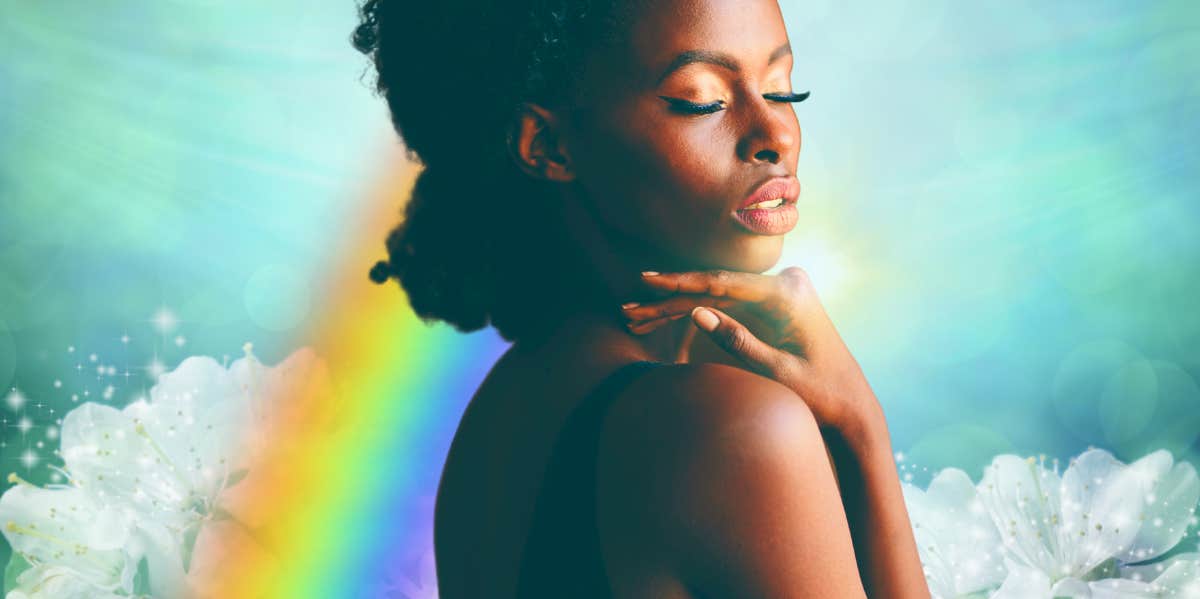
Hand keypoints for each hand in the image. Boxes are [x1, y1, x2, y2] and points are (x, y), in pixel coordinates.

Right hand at [623, 266, 881, 434]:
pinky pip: (729, 305)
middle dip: (669, 298)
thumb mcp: (778, 373)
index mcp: (788, 294)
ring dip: (677, 307)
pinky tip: (666, 317)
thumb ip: (739, 341)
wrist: (854, 405)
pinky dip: (698, 313)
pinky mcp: (774, 304)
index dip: (679, 283)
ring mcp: (780, 292)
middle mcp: (786, 284)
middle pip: (715, 287)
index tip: (647, 281)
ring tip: (636, 315)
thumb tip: (695, 314)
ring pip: (717, 296)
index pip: (722, 282)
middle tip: (629, 307)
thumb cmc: (823, 394)